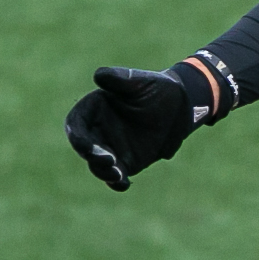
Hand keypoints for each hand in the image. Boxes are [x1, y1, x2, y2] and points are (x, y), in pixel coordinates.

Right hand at [63, 66, 201, 190]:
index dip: (77, 136)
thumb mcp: (140, 81)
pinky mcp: (127, 161)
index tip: (86, 145)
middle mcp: (99, 130)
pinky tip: (123, 184)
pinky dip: (117, 182)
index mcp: (94, 109)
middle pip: (85, 148)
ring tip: (117, 175)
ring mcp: (112, 147)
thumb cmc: (157, 88)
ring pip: (98, 165)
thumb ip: (119, 79)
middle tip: (108, 160)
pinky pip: (117, 175)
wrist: (182, 104)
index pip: (76, 125)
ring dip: (103, 172)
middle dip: (92, 156)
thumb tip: (99, 75)